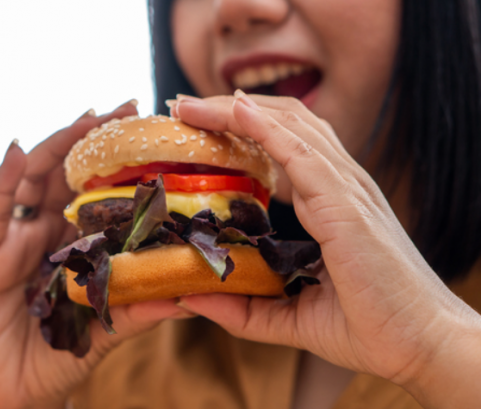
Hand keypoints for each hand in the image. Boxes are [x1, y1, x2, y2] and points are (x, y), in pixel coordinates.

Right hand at [0, 102, 188, 408]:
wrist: (15, 392)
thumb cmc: (61, 357)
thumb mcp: (106, 328)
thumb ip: (140, 308)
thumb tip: (191, 294)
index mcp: (75, 243)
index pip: (97, 192)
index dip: (120, 163)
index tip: (149, 132)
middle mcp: (45, 231)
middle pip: (67, 175)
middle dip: (92, 140)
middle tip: (124, 107)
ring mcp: (13, 237)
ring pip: (34, 180)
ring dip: (57, 146)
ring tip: (85, 119)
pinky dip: (5, 178)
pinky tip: (19, 150)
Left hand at [171, 92, 480, 407]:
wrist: (420, 345)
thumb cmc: (368, 327)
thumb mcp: (291, 317)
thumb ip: (243, 309)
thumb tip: (189, 298)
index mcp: (330, 202)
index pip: (281, 146)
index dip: (240, 129)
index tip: (195, 127)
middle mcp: (339, 185)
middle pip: (281, 125)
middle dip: (229, 110)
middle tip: (181, 108)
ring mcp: (346, 189)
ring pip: (288, 127)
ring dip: (235, 109)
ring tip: (188, 105)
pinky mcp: (346, 204)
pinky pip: (302, 152)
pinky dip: (266, 127)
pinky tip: (234, 109)